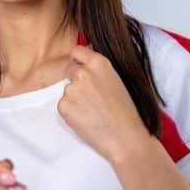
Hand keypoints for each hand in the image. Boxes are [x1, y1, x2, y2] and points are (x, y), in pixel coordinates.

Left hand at [57, 45, 149, 162]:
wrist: (125, 138)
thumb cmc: (125, 112)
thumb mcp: (116, 80)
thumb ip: (97, 70)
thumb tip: (84, 59)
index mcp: (98, 63)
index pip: (77, 51)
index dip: (78, 61)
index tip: (81, 68)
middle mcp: (82, 72)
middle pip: (69, 70)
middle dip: (75, 80)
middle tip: (91, 98)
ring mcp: (71, 89)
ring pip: (67, 90)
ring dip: (74, 99)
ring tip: (94, 112)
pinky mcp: (63, 105)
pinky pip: (63, 105)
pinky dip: (71, 112)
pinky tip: (87, 119)